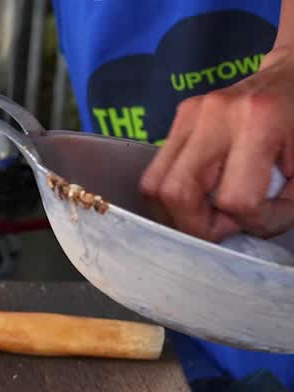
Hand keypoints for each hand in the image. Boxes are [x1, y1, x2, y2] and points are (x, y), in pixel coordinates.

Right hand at [139, 50, 293, 240]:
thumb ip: (281, 207)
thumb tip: (239, 232)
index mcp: (260, 120)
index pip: (236, 198)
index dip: (252, 220)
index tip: (268, 216)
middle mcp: (215, 114)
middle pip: (177, 193)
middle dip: (197, 226)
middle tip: (224, 227)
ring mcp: (190, 114)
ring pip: (154, 186)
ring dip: (178, 212)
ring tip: (209, 212)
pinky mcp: (179, 118)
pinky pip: (157, 172)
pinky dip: (175, 194)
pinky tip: (201, 194)